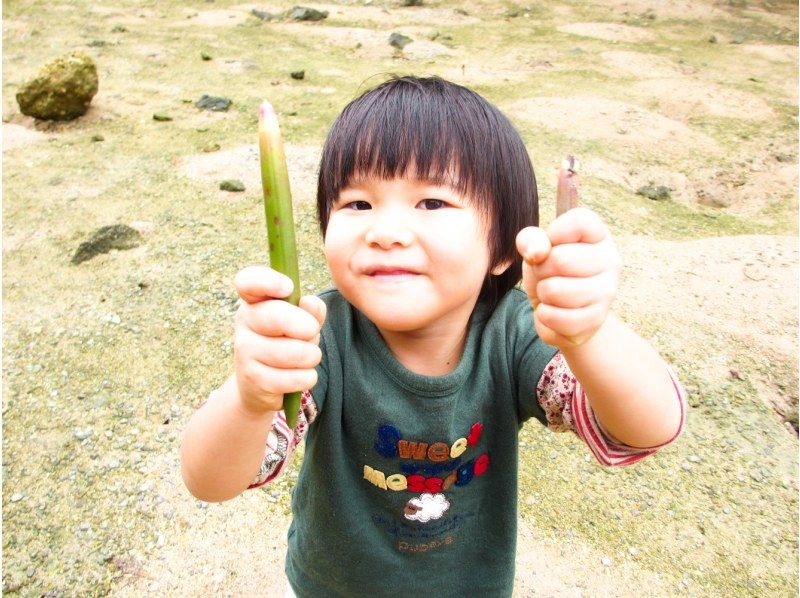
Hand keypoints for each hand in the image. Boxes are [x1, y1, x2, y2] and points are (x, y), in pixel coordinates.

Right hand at [232, 266, 325, 414]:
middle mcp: (245, 321)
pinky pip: (294, 377)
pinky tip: (299, 376)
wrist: (263, 385)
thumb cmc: (287, 343)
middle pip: (277, 316)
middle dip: (306, 327)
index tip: (288, 288)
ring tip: (307, 357)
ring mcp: (244, 350)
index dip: (268, 281)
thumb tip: (309, 303)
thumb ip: (311, 310)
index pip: (249, 281)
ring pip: (294, 351)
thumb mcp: (303, 322)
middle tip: (312, 331)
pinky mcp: (251, 378)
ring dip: (311, 356)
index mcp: (256, 300)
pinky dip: (307, 378)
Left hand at [515, 208, 620, 349]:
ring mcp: (607, 291)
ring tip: (552, 292)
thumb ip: (530, 239)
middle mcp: (610, 259)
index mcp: (598, 234)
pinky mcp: (596, 319)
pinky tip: (554, 310)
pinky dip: (545, 315)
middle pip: (560, 260)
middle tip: (548, 274)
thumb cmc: (550, 271)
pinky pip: (555, 317)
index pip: (579, 223)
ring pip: (555, 291)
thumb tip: (537, 251)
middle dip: (541, 270)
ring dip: (543, 293)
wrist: (564, 311)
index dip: (554, 234)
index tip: (552, 245)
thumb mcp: (536, 249)